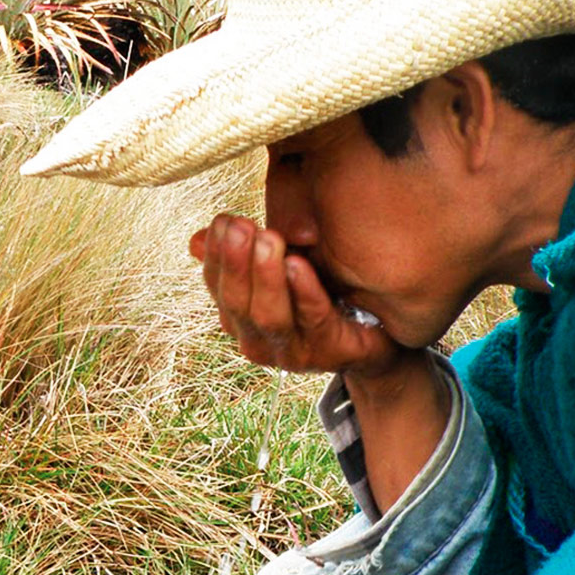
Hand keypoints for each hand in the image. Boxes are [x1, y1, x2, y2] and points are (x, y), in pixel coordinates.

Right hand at [189, 215, 407, 378]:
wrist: (377, 334)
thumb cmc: (323, 294)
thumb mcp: (282, 266)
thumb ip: (246, 254)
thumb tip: (197, 240)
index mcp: (240, 319)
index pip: (216, 286)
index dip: (217, 254)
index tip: (223, 220)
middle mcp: (257, 341)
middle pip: (237, 304)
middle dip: (236, 264)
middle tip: (241, 227)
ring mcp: (291, 354)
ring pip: (268, 317)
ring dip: (266, 276)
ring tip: (268, 239)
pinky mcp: (329, 354)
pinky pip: (313, 321)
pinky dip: (303, 292)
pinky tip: (298, 264)